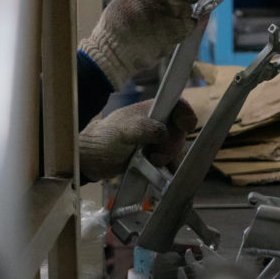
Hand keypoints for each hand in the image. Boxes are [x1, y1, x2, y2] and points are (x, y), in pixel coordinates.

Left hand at [78, 99, 197, 180]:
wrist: (94, 158)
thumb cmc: (106, 138)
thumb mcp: (124, 131)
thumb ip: (145, 129)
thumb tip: (165, 133)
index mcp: (153, 109)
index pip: (179, 106)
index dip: (185, 116)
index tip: (184, 128)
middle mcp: (159, 123)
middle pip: (180, 132)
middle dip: (171, 145)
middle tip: (155, 154)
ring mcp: (158, 141)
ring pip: (176, 149)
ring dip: (167, 158)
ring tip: (150, 162)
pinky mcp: (156, 157)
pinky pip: (170, 163)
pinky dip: (166, 169)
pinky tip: (155, 171)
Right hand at [79, 0, 199, 89]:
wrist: (113, 48)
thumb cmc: (118, 23)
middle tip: (181, 4)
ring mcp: (171, 12)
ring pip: (189, 9)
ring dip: (183, 15)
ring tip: (165, 23)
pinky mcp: (177, 31)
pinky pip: (190, 26)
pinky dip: (184, 29)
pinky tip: (169, 32)